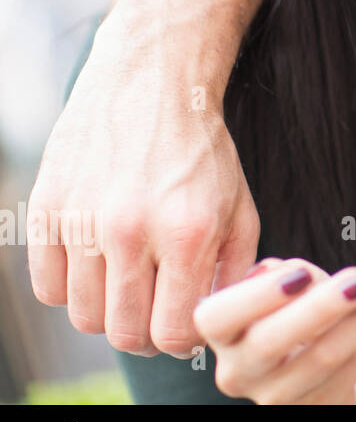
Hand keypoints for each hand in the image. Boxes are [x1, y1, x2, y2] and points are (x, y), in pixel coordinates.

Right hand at [27, 18, 259, 357]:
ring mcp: (83, 220)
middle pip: (125, 333)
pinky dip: (72, 288)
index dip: (183, 339)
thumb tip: (217, 322)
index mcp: (189, 233)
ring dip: (110, 310)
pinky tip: (98, 263)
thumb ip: (235, 273)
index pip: (176, 333)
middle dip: (146, 332)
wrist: (152, 82)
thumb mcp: (242, 209)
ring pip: (85, 316)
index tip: (185, 320)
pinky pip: (48, 288)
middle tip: (156, 308)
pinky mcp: (47, 208)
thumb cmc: (203, 152)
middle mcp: (132, 230)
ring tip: (130, 283)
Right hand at [196, 258, 355, 404]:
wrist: (322, 370)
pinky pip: (353, 364)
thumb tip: (302, 276)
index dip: (257, 296)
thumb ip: (290, 276)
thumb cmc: (300, 321)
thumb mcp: (287, 292)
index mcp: (223, 334)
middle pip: (271, 342)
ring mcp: (276, 396)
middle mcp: (240, 371)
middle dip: (323, 305)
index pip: (216, 317)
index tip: (301, 274)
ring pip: (322, 356)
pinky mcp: (318, 406)